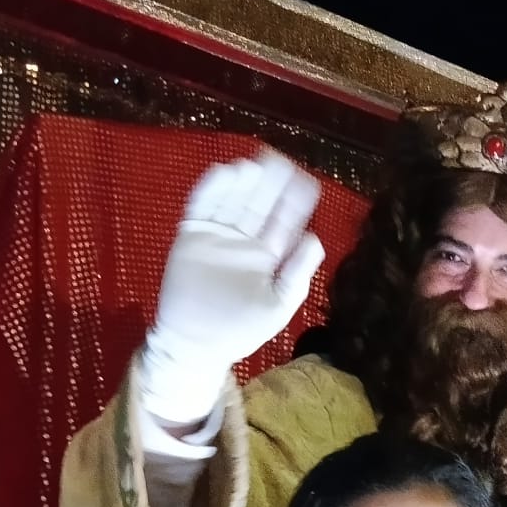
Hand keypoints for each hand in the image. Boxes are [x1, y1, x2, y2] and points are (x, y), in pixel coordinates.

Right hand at [136, 150, 324, 423]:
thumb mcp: (277, 304)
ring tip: (255, 166)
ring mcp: (218, 235)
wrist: (194, 345)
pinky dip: (211, 190)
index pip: (286, 221)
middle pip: (260, 203)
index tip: (308, 182)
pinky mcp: (191, 236)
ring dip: (243, 183)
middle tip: (281, 161)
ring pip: (233, 200)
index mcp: (269, 255)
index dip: (295, 201)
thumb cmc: (240, 330)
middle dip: (270, 184)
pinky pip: (201, 207)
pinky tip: (224, 173)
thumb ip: (297, 273)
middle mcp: (245, 239)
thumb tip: (314, 237)